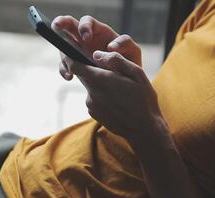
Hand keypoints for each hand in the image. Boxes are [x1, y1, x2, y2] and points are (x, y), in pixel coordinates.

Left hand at [52, 16, 165, 143]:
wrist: (144, 130)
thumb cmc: (143, 100)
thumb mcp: (137, 74)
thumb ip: (116, 60)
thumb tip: (97, 53)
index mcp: (101, 80)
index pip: (74, 65)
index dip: (70, 56)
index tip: (71, 49)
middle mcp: (92, 92)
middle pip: (83, 75)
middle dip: (91, 69)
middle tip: (109, 71)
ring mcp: (91, 105)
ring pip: (90, 87)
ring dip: (100, 84)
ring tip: (119, 91)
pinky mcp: (93, 113)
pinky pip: (94, 99)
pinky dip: (102, 96)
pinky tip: (116, 101)